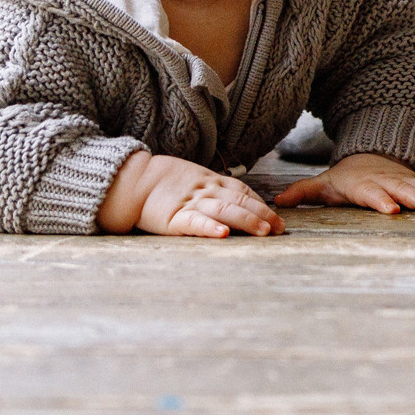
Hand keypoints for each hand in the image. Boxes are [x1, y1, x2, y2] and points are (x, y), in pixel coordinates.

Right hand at [99, 150, 284, 237]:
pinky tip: (223, 234)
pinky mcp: (174, 218)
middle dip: (263, 214)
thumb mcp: (195, 180)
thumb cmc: (165, 183)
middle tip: (280, 228)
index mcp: (212, 181)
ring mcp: (192, 203)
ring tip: (264, 231)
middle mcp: (206, 191)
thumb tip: (238, 202)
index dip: (262, 204)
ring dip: (247, 220)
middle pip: (240, 201)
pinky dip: (210, 227)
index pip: (243, 191)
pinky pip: (195, 222)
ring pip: (225, 210)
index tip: (277, 217)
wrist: (133, 181)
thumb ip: (215, 189)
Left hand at [274, 152, 414, 215]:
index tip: (392, 211)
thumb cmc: (346, 178)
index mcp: (366, 185)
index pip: (373, 194)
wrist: (373, 156)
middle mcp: (390, 182)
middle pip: (406, 192)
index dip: (382, 201)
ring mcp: (407, 182)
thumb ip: (304, 191)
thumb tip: (278, 202)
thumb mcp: (324, 183)